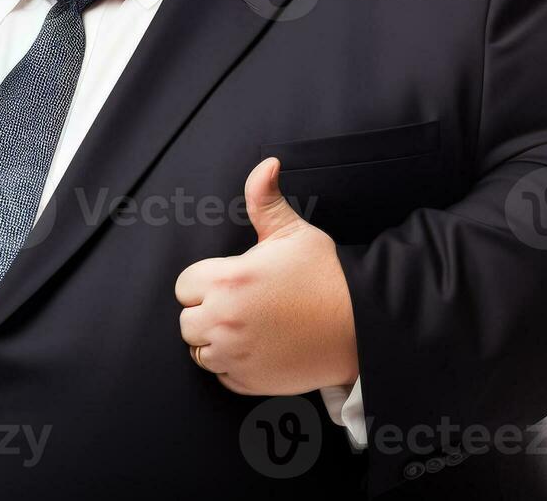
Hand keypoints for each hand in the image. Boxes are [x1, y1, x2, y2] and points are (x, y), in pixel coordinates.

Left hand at [175, 157, 358, 394]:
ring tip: (248, 325)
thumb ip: (265, 198)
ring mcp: (236, 356)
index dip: (206, 281)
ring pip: (199, 351)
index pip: (185, 285)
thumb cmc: (326, 275)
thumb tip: (266, 165)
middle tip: (240, 303)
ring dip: (215, 340)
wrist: (362, 325)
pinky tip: (258, 347)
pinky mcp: (249, 382)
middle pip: (187, 321)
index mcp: (228, 281)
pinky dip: (233, 365)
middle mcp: (225, 321)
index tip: (230, 281)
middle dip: (206, 311)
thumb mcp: (294, 232)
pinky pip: (221, 376)